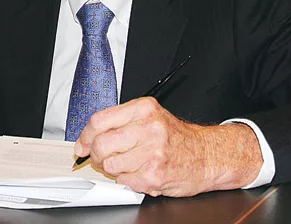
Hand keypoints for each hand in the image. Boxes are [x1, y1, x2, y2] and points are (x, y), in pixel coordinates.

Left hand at [74, 97, 262, 196]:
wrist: (208, 155)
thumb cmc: (177, 138)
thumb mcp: (150, 117)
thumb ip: (120, 122)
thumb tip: (88, 139)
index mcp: (143, 109)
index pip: (99, 120)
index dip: (85, 136)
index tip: (83, 145)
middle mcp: (148, 128)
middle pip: (101, 144)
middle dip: (97, 155)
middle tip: (103, 158)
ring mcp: (151, 152)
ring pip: (110, 165)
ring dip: (114, 169)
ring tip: (129, 165)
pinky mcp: (154, 174)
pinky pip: (125, 181)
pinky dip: (129, 180)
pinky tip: (142, 172)